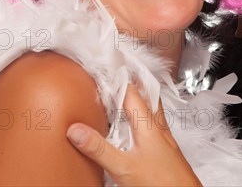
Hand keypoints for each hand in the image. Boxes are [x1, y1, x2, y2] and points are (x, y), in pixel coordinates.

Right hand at [66, 85, 201, 186]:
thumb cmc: (162, 182)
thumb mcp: (123, 166)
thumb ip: (99, 148)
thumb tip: (75, 130)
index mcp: (148, 124)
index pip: (131, 92)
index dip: (117, 79)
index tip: (104, 67)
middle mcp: (158, 127)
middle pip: (146, 96)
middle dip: (131, 84)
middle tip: (117, 74)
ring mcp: (164, 138)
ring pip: (152, 110)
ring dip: (139, 100)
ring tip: (126, 94)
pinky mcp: (166, 149)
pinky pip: (154, 125)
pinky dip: (143, 117)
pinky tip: (137, 127)